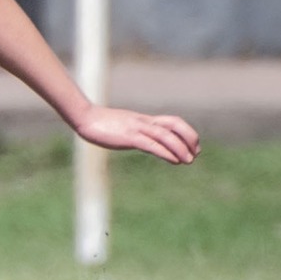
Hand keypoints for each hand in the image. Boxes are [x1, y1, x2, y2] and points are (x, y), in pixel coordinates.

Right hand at [72, 106, 200, 164]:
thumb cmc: (100, 124)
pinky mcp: (128, 137)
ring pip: (165, 135)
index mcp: (143, 120)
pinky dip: (166, 152)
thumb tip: (143, 142)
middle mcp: (143, 122)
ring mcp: (136, 128)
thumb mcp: (123, 127)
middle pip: (174, 124)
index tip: (193, 147)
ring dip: (180, 148)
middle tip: (196, 153)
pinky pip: (151, 144)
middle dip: (189, 137)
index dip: (187, 132)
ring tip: (189, 161)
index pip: (172, 121)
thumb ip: (135, 133)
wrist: (84, 118)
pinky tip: (174, 160)